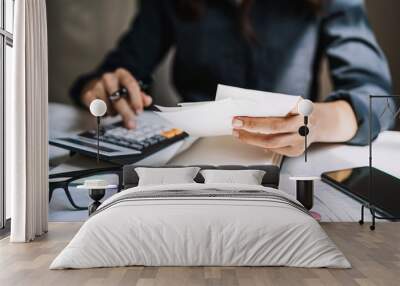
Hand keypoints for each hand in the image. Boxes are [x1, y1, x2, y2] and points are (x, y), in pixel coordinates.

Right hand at [81, 68, 152, 128]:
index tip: (139, 111)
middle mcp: (108, 77)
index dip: (136, 99)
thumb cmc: (118, 90)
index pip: (130, 84)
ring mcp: (97, 85)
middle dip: (126, 113)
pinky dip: (103, 114)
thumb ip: (141, 97)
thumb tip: (148, 101)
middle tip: (131, 125)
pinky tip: (105, 112)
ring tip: (115, 112)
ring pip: (107, 105)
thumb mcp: (131, 92)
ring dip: (113, 113)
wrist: (97, 86)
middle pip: (118, 96)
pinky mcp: (88, 94)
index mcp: (122, 74)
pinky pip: (96, 109)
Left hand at [232, 100, 357, 156]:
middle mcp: (303, 128)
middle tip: (235, 124)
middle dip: (250, 129)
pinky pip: (275, 149)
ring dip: (251, 139)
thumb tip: (250, 109)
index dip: (255, 120)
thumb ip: (276, 106)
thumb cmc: (302, 110)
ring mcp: (300, 142)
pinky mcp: (296, 152)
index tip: (240, 117)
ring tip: (239, 133)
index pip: (275, 117)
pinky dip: (261, 144)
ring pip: (271, 143)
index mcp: (303, 111)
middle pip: (272, 131)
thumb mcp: (293, 103)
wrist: (322, 123)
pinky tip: (251, 139)